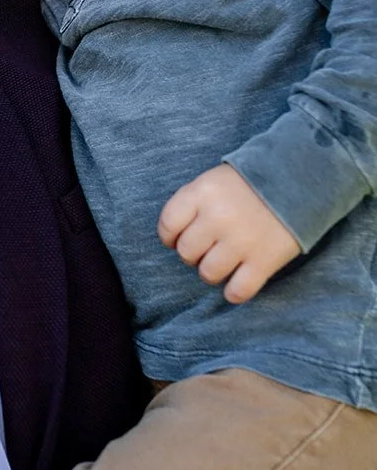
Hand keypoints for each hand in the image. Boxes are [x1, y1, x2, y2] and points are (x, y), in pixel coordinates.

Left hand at [158, 164, 299, 302]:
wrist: (301, 178)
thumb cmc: (252, 181)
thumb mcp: (215, 179)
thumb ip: (194, 203)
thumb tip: (175, 236)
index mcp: (202, 192)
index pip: (168, 224)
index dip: (170, 236)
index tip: (178, 238)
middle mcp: (218, 217)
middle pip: (186, 252)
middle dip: (193, 254)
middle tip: (207, 248)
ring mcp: (241, 241)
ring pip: (208, 274)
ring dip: (212, 272)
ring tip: (224, 262)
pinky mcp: (264, 261)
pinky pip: (237, 291)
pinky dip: (234, 291)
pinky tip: (239, 280)